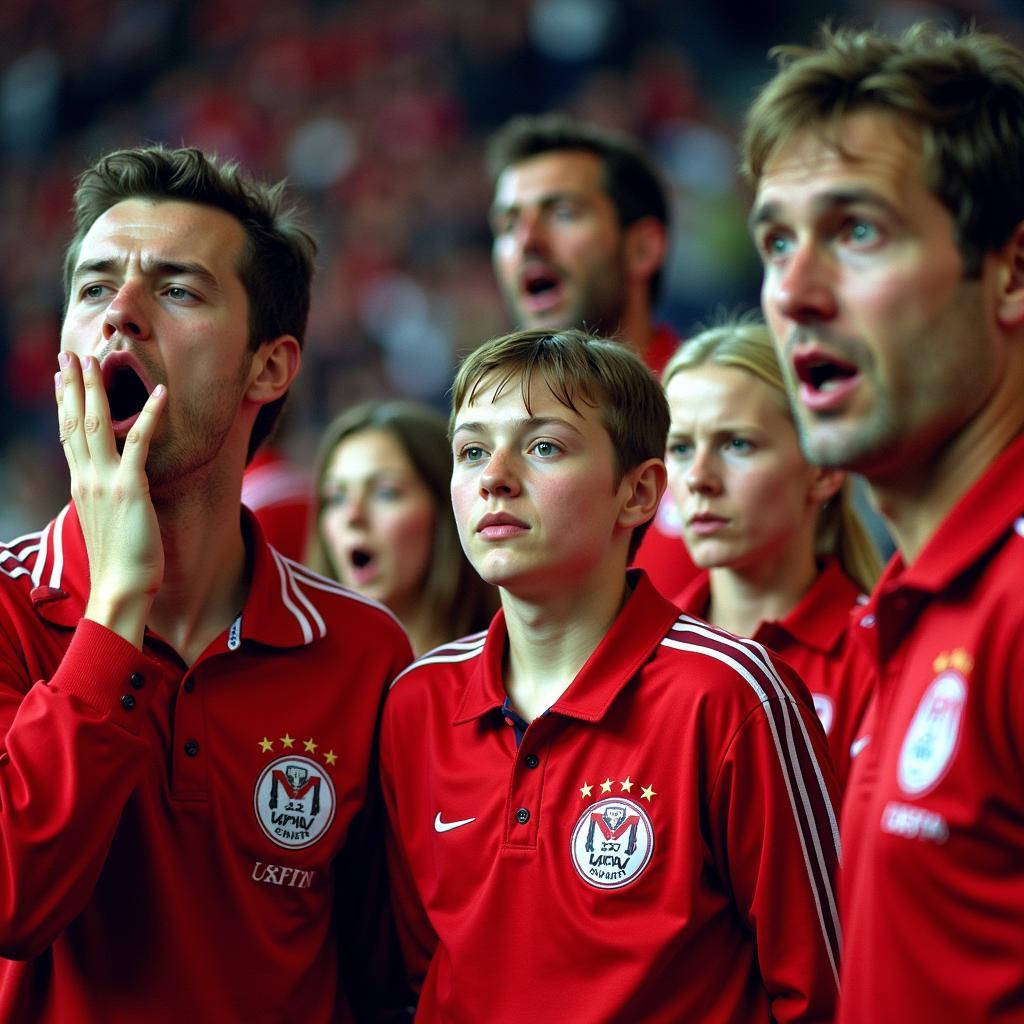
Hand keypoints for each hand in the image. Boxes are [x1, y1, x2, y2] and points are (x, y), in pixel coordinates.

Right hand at [56, 351, 167, 648]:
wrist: (119, 588)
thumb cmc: (119, 561)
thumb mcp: (106, 522)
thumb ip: (104, 499)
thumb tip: (108, 489)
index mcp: (80, 484)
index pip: (68, 435)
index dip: (65, 404)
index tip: (61, 379)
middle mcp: (86, 478)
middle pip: (74, 422)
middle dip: (71, 385)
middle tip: (69, 355)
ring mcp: (105, 481)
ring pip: (97, 424)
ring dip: (95, 389)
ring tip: (95, 360)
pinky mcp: (129, 488)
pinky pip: (140, 443)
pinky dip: (150, 415)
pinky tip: (162, 392)